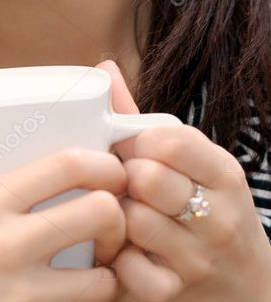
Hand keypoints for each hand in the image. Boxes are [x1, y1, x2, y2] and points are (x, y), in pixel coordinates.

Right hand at [0, 121, 127, 301]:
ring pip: (101, 276)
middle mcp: (9, 246)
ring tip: (103, 260)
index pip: (65, 167)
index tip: (108, 165)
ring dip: (109, 267)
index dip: (102, 162)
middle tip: (112, 212)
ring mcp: (20, 294)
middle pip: (99, 214)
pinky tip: (84, 294)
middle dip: (117, 212)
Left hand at [94, 59, 270, 300]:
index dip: (141, 141)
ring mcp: (200, 258)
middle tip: (124, 183)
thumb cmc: (205, 210)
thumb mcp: (192, 164)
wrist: (243, 286)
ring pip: (134, 219)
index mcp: (223, 173)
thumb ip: (143, 120)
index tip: (137, 151)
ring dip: (116, 214)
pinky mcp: (177, 292)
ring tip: (120, 212)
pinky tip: (122, 251)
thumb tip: (104, 67)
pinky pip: (132, 269)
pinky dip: (118, 260)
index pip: (172, 139)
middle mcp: (219, 216)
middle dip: (126, 176)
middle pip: (148, 177)